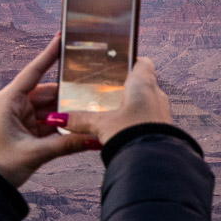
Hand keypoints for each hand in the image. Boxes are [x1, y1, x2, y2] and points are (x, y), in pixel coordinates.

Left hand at [0, 34, 93, 187]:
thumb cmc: (0, 164)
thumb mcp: (36, 153)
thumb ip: (67, 143)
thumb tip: (94, 139)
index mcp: (10, 101)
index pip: (34, 72)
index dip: (49, 55)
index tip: (62, 38)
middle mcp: (16, 104)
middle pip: (49, 92)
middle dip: (69, 94)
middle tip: (93, 91)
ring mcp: (23, 116)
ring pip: (53, 107)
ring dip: (68, 112)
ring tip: (90, 112)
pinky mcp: (29, 129)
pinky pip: (52, 121)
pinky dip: (64, 124)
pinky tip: (80, 125)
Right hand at [53, 57, 172, 145]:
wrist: (151, 159)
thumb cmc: (131, 134)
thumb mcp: (101, 124)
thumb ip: (80, 119)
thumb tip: (58, 118)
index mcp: (143, 83)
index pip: (143, 63)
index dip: (131, 61)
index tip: (118, 64)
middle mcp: (156, 94)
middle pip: (142, 83)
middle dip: (126, 86)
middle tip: (109, 89)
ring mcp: (161, 112)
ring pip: (146, 101)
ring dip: (132, 104)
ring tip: (113, 110)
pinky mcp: (162, 128)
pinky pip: (149, 118)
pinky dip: (136, 119)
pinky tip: (123, 127)